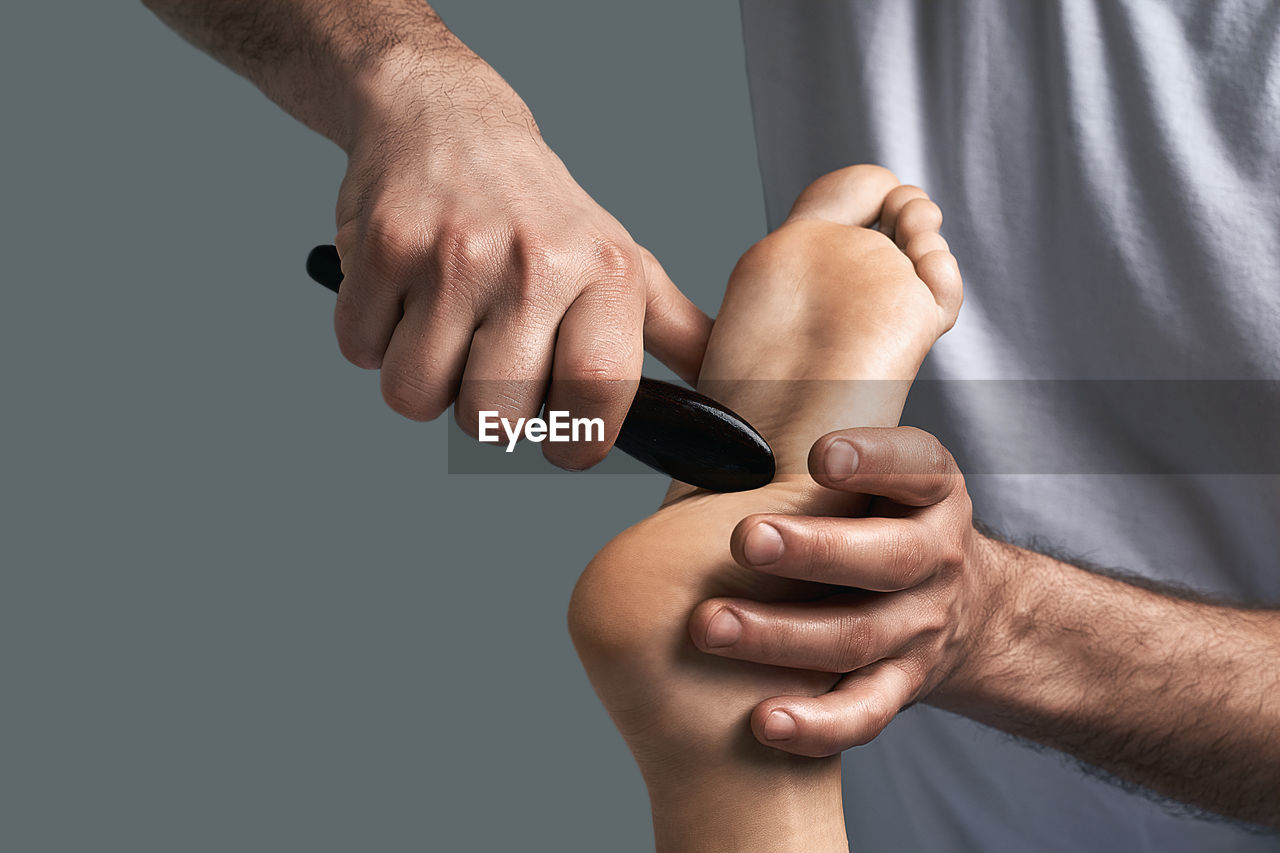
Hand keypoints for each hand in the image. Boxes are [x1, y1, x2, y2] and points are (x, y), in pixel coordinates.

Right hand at [330, 51, 710, 467]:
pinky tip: (403, 297)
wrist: (446, 118)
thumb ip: (676, 336)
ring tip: (445, 329)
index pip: (595, 397)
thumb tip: (728, 404)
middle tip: (489, 362)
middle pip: (490, 419)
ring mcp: (453, 254)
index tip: (566, 439)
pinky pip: (359, 351)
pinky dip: (371, 339)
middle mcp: (534, 263)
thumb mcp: (624, 260)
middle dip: (484, 411)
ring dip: (422, 380)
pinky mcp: (383, 248)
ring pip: (415, 396)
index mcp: (604, 273)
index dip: (576, 442)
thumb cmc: (541, 210)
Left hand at [688, 426, 999, 756]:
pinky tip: (764, 722)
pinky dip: (819, 724)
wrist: (964, 610)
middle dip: (814, 549)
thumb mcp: (868, 467)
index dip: (873, 459)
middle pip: (885, 557)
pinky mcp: (905, 684)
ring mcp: (922, 625)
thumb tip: (685, 355)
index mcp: (928, 486)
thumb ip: (798, 427)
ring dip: (783, 635)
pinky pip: (866, 711)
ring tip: (709, 628)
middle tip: (744, 539)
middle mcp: (933, 553)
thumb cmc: (877, 516)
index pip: (914, 463)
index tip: (820, 454)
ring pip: (860, 635)